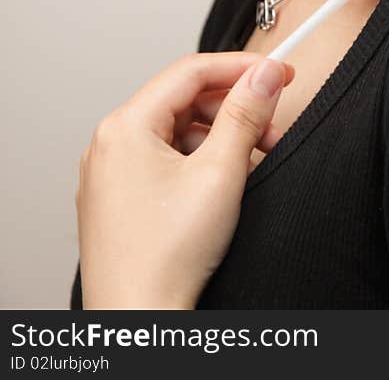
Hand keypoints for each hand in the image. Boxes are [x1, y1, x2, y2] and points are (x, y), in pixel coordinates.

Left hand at [75, 52, 294, 309]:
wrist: (138, 324)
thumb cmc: (164, 259)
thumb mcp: (220, 174)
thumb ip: (246, 115)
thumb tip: (266, 74)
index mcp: (124, 128)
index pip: (190, 71)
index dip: (241, 67)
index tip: (278, 70)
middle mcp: (109, 145)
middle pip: (184, 101)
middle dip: (234, 111)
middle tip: (272, 127)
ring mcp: (110, 175)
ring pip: (176, 133)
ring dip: (220, 139)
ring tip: (252, 162)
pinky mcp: (119, 200)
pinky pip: (163, 160)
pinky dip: (199, 162)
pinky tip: (226, 182)